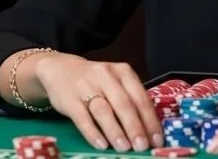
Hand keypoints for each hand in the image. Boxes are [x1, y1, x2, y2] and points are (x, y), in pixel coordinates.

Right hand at [35, 54, 162, 152]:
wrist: (61, 70)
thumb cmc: (95, 81)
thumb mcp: (115, 82)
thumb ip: (130, 100)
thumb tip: (148, 131)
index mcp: (122, 72)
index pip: (140, 97)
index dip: (150, 120)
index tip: (156, 140)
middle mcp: (105, 76)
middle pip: (123, 104)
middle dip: (135, 127)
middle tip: (142, 146)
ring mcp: (86, 86)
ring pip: (104, 110)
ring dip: (115, 131)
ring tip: (124, 147)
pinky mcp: (70, 99)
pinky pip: (82, 117)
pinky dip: (93, 132)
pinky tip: (101, 144)